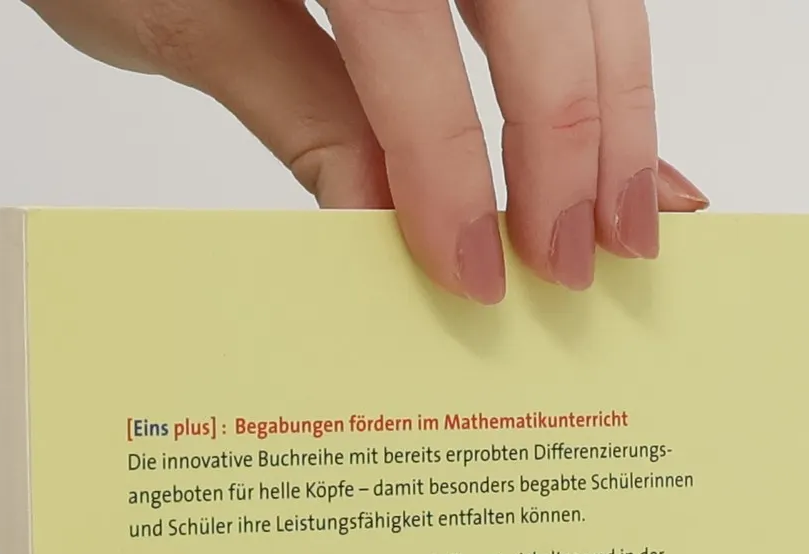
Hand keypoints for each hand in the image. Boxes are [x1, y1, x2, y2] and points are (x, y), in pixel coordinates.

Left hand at [23, 0, 708, 301]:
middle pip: (537, 0)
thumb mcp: (176, 13)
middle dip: (572, 140)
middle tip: (579, 263)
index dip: (452, 166)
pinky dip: (599, 44)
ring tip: (632, 212)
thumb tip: (391, 222)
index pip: (411, 39)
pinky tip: (619, 121)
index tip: (475, 272)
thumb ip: (298, 107)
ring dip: (617, 97)